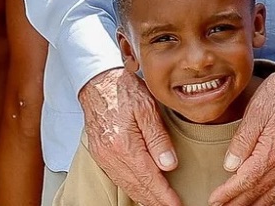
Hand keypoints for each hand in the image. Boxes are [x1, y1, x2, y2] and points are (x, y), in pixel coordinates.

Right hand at [79, 68, 181, 205]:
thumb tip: (169, 165)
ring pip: (127, 186)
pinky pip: (118, 178)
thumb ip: (158, 137)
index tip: (177, 204)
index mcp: (124, 144)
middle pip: (137, 187)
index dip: (164, 196)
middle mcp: (111, 156)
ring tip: (160, 203)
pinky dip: (132, 188)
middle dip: (156, 201)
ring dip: (145, 198)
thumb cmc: (123, 90)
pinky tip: (142, 190)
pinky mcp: (100, 155)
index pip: (149, 179)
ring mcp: (103, 157)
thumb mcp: (147, 107)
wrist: (97, 82)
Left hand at [208, 69, 274, 205]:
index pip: (245, 181)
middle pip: (258, 192)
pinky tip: (265, 199)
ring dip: (255, 204)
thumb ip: (242, 140)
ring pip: (273, 193)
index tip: (214, 200)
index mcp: (271, 151)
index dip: (228, 194)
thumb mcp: (256, 111)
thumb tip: (230, 165)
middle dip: (238, 203)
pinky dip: (273, 197)